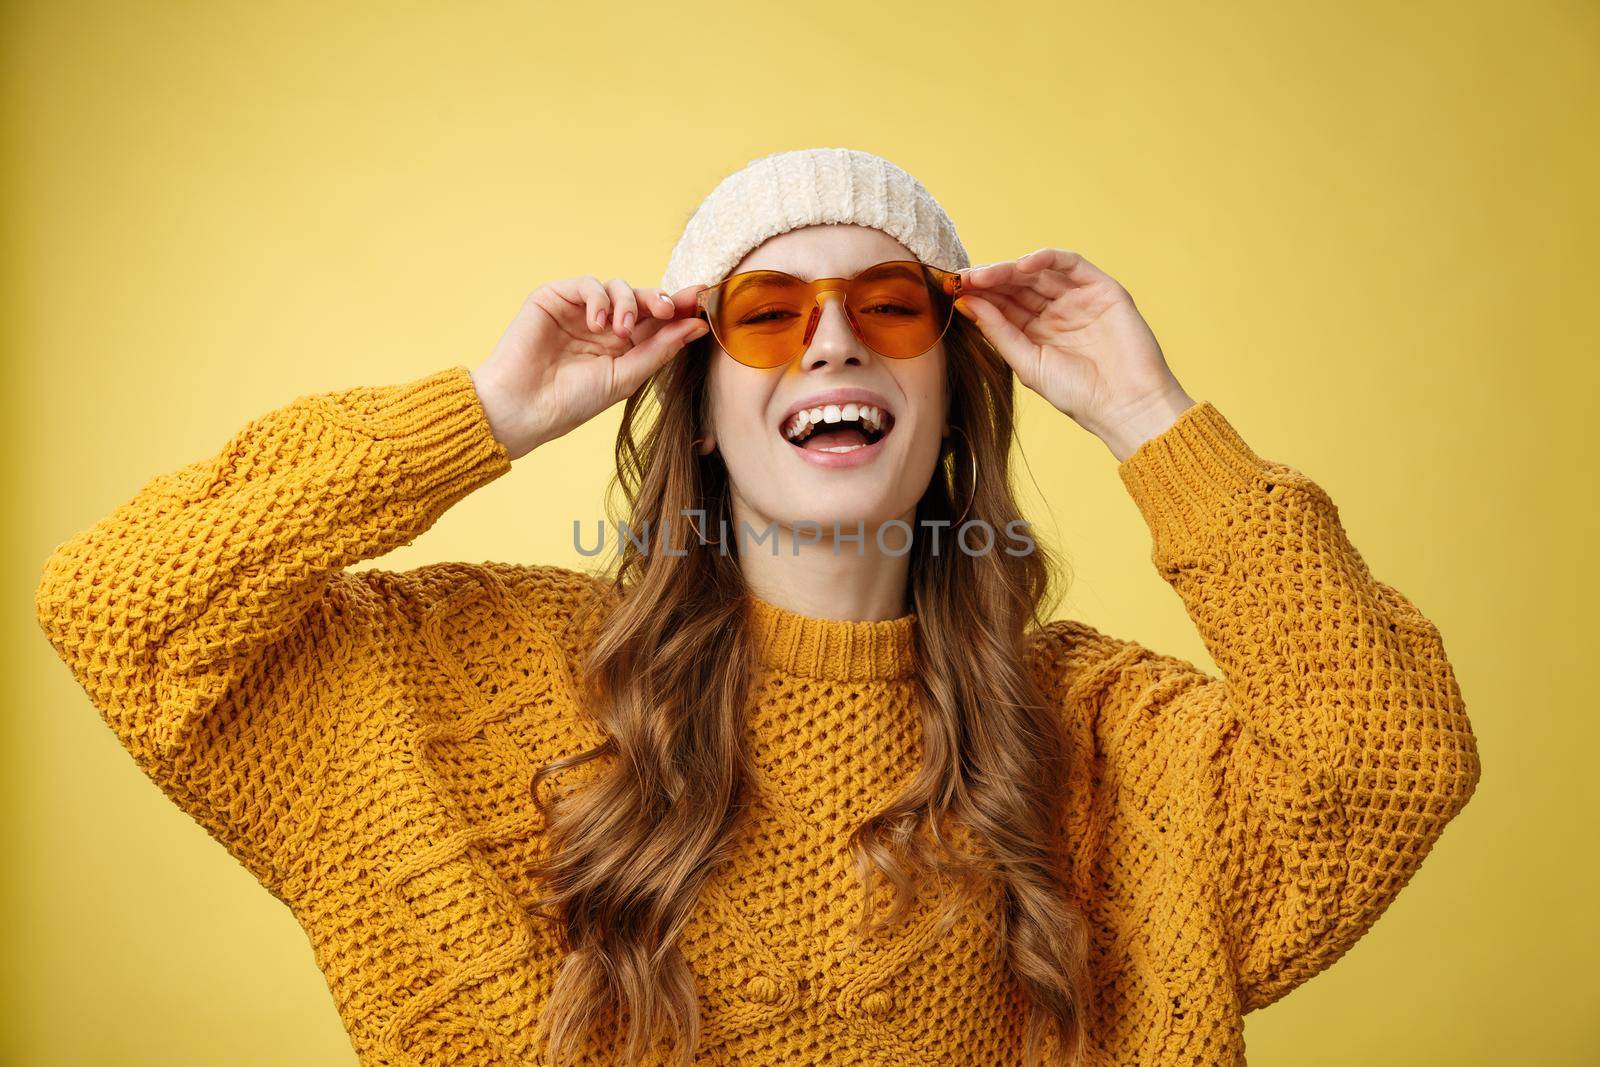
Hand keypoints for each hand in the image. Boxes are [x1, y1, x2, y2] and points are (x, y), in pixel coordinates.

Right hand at [470, 277, 709, 459]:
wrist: (524, 408)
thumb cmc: (572, 401)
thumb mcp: (626, 376)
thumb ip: (660, 350)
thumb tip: (698, 326)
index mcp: (623, 346)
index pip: (657, 320)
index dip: (681, 309)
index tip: (704, 300)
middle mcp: (604, 324)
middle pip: (642, 298)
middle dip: (660, 300)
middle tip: (669, 309)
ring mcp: (579, 310)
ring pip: (617, 287)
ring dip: (628, 303)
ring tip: (621, 330)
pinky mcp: (554, 297)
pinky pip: (588, 284)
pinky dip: (599, 300)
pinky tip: (598, 325)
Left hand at [954, 248, 1195, 461]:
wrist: (1125, 405)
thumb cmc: (1076, 394)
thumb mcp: (1027, 362)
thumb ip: (998, 331)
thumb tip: (965, 302)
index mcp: (1035, 331)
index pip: (1002, 304)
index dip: (978, 296)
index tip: (951, 291)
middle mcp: (1055, 312)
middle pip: (1016, 285)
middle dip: (989, 280)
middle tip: (963, 279)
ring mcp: (1078, 298)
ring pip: (1038, 272)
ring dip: (1009, 269)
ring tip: (985, 275)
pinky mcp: (1101, 288)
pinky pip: (1071, 264)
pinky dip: (1046, 259)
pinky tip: (1022, 266)